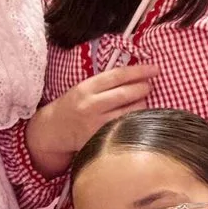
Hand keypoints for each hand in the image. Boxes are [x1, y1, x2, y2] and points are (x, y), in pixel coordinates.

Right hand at [25, 63, 153, 174]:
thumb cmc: (73, 106)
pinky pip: (124, 129)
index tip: (155, 68)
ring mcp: (95, 125)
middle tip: (150, 86)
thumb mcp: (84, 88)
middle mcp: (90, 106)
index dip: (139, 71)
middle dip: (143, 88)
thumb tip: (138, 76)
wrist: (52, 130)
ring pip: (128, 113)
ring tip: (143, 102)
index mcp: (86, 88)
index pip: (118, 76)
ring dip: (142, 106)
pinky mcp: (99, 140)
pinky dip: (135, 122)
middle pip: (125, 94)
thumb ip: (106, 83)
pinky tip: (138, 118)